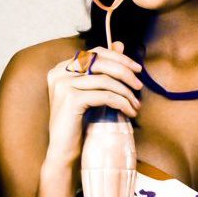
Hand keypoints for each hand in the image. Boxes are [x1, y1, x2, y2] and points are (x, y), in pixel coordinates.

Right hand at [45, 42, 141, 165]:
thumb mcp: (92, 93)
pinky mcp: (71, 99)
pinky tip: (129, 112)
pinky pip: (105, 95)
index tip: (136, 69)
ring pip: (105, 80)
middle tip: (139, 86)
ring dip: (126, 92)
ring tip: (135, 105)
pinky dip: (122, 103)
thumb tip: (120, 44)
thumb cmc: (78, 124)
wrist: (64, 153)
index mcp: (61, 68)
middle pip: (101, 62)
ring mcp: (63, 85)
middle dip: (125, 72)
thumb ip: (103, 70)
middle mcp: (59, 73)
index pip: (95, 53)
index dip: (118, 58)